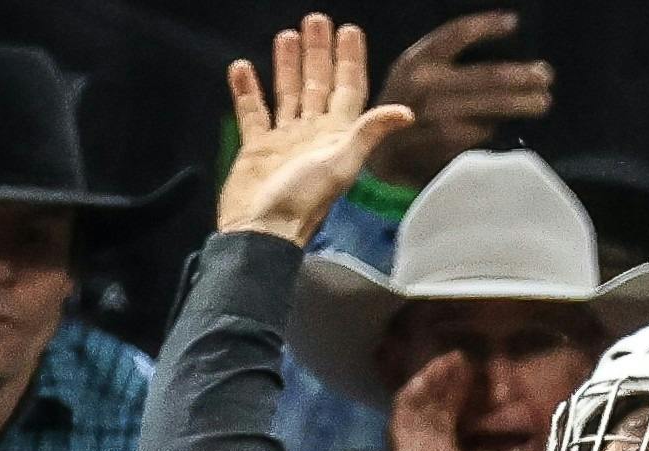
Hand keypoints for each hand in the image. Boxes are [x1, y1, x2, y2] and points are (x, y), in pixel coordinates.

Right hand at [218, 16, 416, 242]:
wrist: (262, 231)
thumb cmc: (302, 202)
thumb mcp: (341, 164)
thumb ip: (369, 133)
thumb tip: (406, 112)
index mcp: (336, 137)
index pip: (348, 89)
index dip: (350, 60)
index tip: (349, 31)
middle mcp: (312, 135)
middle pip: (318, 84)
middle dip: (319, 52)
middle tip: (317, 20)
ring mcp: (284, 141)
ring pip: (288, 93)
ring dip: (288, 65)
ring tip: (287, 35)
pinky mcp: (256, 149)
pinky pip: (252, 112)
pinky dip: (247, 90)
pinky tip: (242, 67)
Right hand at [369, 8, 550, 189]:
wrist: (380, 156)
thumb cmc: (405, 110)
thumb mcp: (414, 76)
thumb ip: (446, 66)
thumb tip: (502, 65)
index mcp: (417, 61)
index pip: (457, 33)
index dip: (487, 25)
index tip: (513, 22)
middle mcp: (425, 86)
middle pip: (487, 75)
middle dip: (522, 76)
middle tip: (545, 75)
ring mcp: (436, 118)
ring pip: (491, 107)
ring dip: (522, 104)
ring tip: (542, 101)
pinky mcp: (446, 146)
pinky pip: (484, 134)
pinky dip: (499, 130)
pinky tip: (511, 128)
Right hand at [383, 347, 505, 450]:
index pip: (455, 412)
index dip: (466, 391)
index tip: (487, 373)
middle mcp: (429, 444)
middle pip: (437, 400)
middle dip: (450, 377)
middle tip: (470, 356)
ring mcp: (414, 445)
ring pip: (419, 400)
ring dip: (433, 377)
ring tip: (454, 359)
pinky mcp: (401, 450)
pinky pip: (402, 413)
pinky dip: (414, 392)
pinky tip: (432, 375)